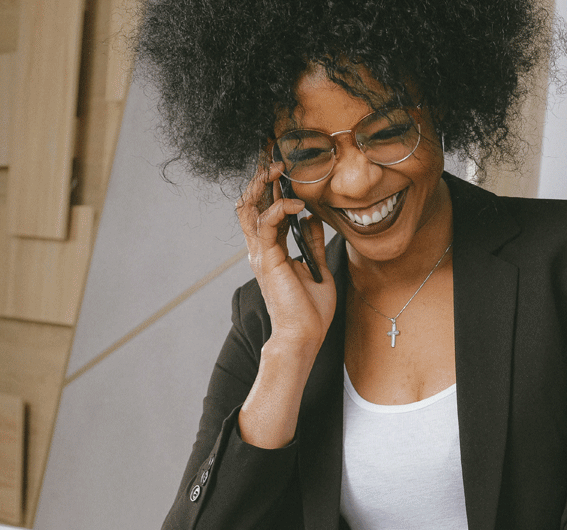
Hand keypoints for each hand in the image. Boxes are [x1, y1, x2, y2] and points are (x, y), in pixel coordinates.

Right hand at [236, 162, 335, 350]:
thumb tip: (312, 218)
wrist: (303, 336)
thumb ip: (311, 244)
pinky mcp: (267, 259)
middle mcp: (260, 249)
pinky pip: (267, 223)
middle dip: (260, 177)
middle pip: (249, 203)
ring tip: (280, 168)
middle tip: (275, 156)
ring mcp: (261, 253)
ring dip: (263, 184)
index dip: (268, 186)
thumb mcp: (316, 269)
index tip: (282, 166)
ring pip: (249, 208)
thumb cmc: (310, 311)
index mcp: (270, 251)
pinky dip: (280, 208)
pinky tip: (298, 204)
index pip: (262, 210)